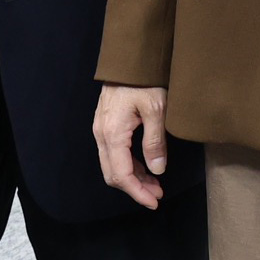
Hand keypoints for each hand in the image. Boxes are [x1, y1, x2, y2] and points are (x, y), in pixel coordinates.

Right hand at [94, 84, 170, 209]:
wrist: (130, 57)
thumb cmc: (144, 80)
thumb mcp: (157, 109)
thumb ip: (155, 141)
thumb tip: (157, 170)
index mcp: (112, 133)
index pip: (121, 174)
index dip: (137, 192)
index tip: (154, 202)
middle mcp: (101, 135)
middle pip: (113, 174)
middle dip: (135, 188)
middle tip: (158, 195)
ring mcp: (101, 130)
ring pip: (113, 165)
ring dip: (133, 178)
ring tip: (156, 185)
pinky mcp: (106, 125)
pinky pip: (114, 154)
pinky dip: (129, 165)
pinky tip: (146, 168)